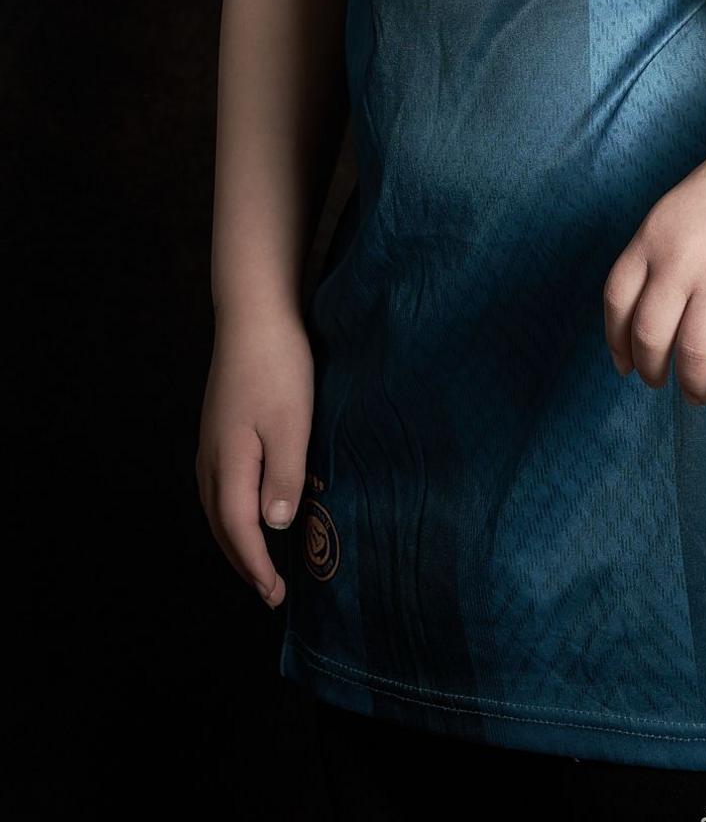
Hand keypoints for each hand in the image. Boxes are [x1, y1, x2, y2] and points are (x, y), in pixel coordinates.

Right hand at [196, 308, 314, 607]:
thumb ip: (283, 477)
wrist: (254, 314)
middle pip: (221, 525)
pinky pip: (220, 486)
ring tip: (259, 560)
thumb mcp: (292, 423)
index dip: (257, 566)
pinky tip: (250, 509)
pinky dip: (233, 512)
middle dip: (244, 562)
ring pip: (217, 507)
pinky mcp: (218, 428)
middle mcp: (211, 459)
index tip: (275, 595)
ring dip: (236, 539)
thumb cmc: (278, 366)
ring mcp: (210, 442)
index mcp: (228, 463)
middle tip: (269, 591)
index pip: (239, 530)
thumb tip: (273, 527)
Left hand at [602, 109, 705, 411]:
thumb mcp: (693, 201)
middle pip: (650, 334)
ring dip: (694, 385)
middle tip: (663, 384)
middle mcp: (680, 257)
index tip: (624, 363)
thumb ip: (674, 245)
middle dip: (653, 370)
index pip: (617, 298)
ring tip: (700, 397)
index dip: (617, 339)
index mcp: (656, 230)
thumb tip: (669, 301)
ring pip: (694, 354)